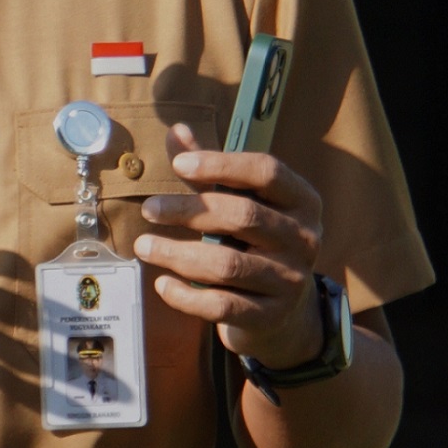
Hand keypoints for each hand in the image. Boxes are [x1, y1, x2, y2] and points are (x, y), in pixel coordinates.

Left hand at [137, 127, 328, 370]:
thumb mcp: (243, 202)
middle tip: (149, 209)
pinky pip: (222, 305)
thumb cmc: (255, 242)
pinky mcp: (271, 315)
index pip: (266, 172)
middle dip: (189, 209)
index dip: (222, 164)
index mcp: (302, 200)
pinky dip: (186, 296)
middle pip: (243, 216)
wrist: (284, 312)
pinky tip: (162, 284)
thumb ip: (211, 170)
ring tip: (143, 246)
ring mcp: (291, 280)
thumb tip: (176, 131)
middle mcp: (304, 238)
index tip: (178, 164)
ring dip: (177, 254)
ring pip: (227, 264)